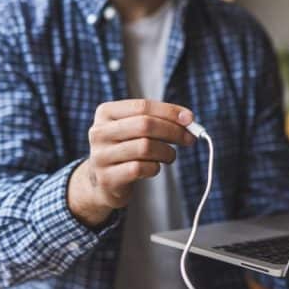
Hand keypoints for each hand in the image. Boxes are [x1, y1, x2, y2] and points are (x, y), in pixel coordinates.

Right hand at [68, 99, 195, 226]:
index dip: (169, 111)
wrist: (104, 181)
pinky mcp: (108, 178)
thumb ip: (158, 120)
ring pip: (145, 147)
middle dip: (173, 131)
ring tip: (170, 155)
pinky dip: (155, 168)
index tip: (190, 119)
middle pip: (145, 125)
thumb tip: (188, 119)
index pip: (142, 106)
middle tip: (189, 139)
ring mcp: (101, 156)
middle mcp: (99, 132)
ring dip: (166, 152)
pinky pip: (140, 168)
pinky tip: (155, 167)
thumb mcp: (135, 129)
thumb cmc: (126, 149)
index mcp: (105, 113)